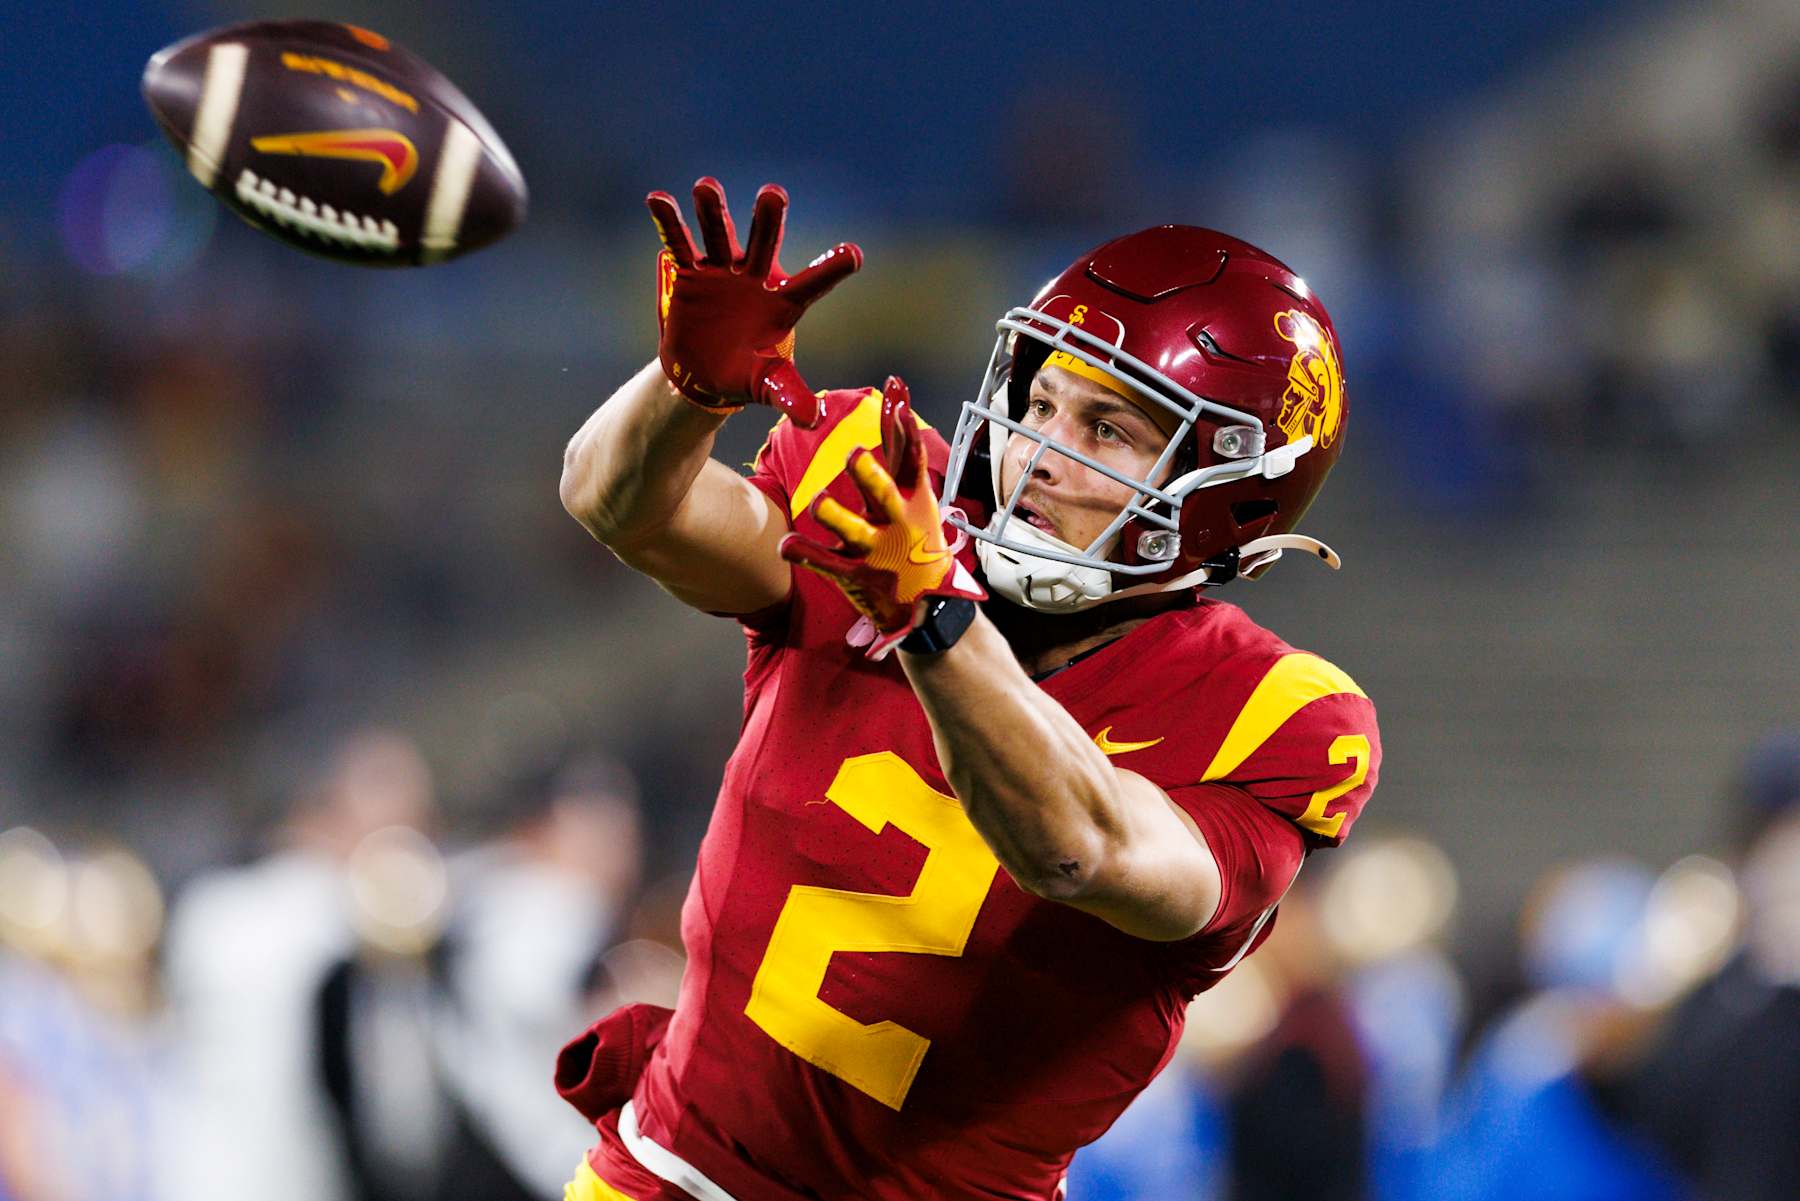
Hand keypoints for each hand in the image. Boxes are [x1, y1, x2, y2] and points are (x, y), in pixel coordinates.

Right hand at [646, 177, 860, 426]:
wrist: (705, 374)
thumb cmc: (746, 375)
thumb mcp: (768, 385)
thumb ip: (788, 395)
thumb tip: (813, 419)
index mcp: (785, 303)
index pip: (813, 284)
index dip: (831, 268)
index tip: (854, 255)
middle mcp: (755, 278)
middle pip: (764, 244)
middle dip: (767, 220)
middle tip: (773, 195)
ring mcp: (722, 271)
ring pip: (719, 236)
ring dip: (712, 212)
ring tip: (706, 186)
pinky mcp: (690, 274)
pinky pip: (679, 245)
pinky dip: (669, 222)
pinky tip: (658, 198)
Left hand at [780, 377, 984, 657]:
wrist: (928, 602)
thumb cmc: (916, 534)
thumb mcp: (918, 489)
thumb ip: (901, 443)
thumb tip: (894, 387)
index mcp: (912, 497)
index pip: (909, 455)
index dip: (902, 426)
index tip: (893, 392)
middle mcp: (896, 520)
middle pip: (883, 494)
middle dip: (870, 477)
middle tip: (854, 455)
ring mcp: (876, 549)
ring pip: (854, 530)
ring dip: (836, 516)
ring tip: (819, 501)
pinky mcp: (856, 574)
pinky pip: (827, 563)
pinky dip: (806, 554)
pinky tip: (785, 546)